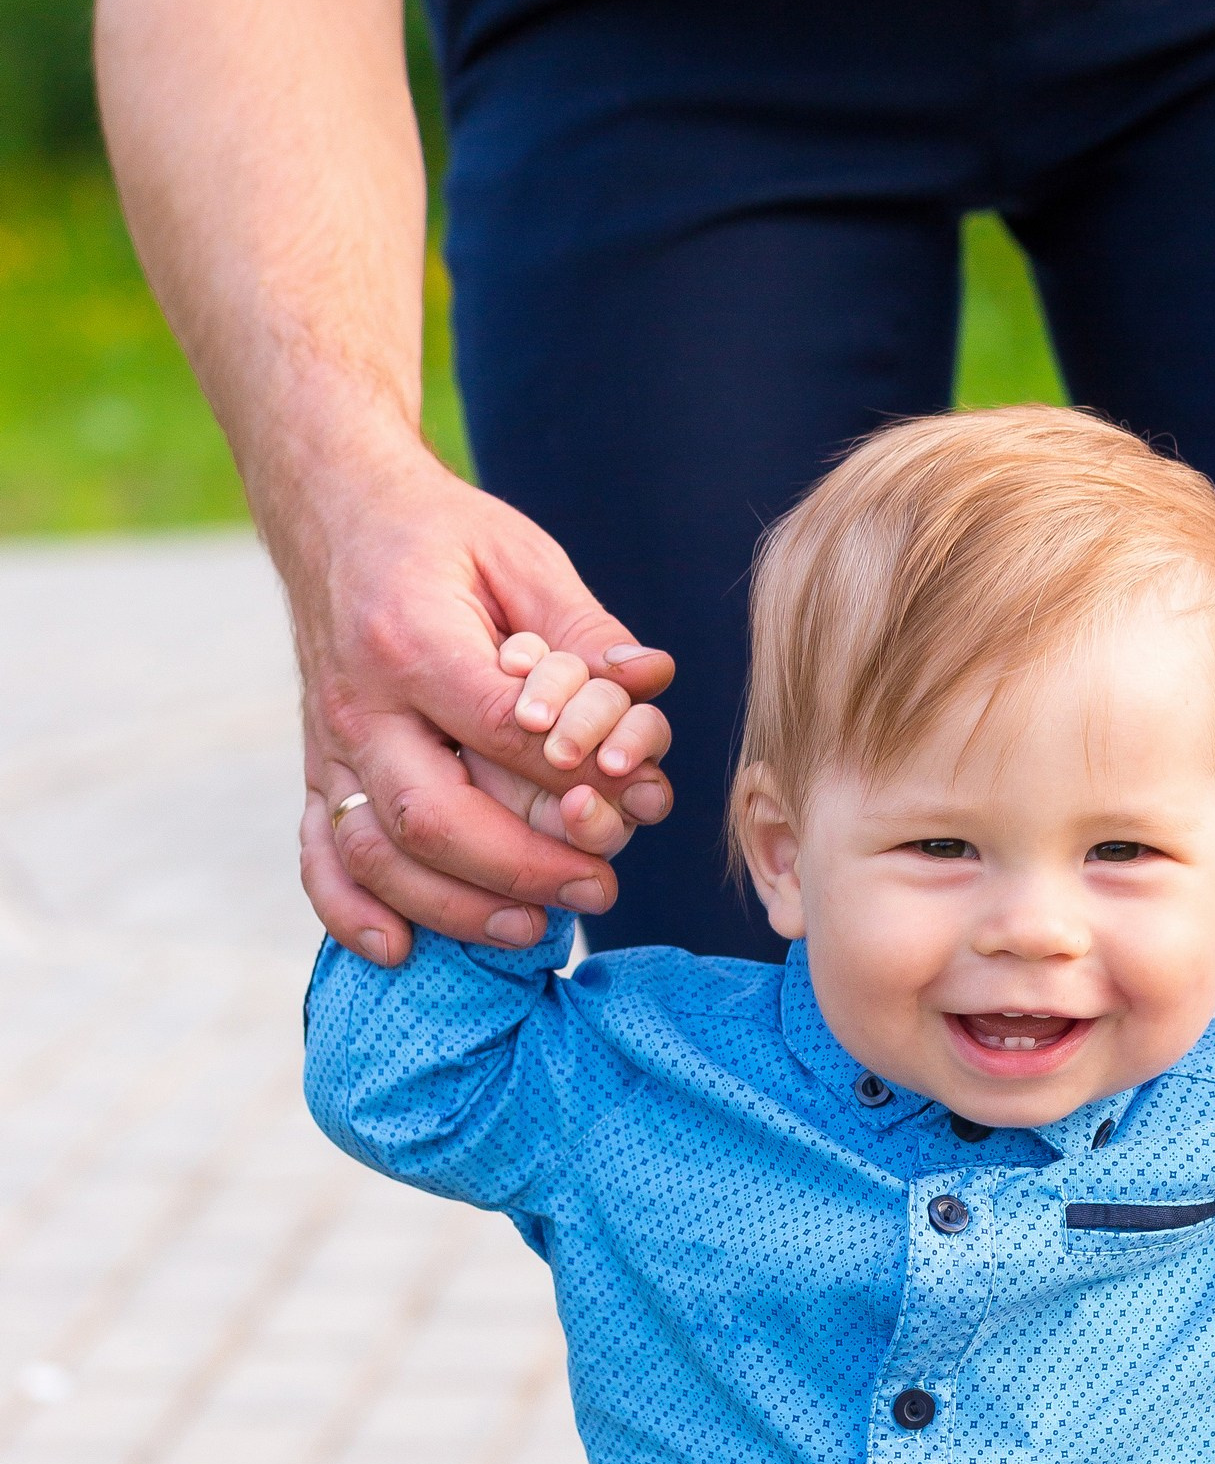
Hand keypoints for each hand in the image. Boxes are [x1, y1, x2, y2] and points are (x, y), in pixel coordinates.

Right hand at [291, 452, 673, 965]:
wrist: (335, 513)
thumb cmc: (444, 538)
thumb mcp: (522, 557)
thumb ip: (584, 628)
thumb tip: (648, 680)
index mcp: (411, 637)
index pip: (495, 729)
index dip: (567, 774)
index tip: (632, 799)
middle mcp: (359, 701)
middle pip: (431, 813)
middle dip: (523, 866)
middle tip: (601, 888)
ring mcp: (330, 744)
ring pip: (378, 852)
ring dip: (457, 907)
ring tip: (536, 928)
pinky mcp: (317, 770)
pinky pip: (319, 855)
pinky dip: (351, 913)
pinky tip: (402, 950)